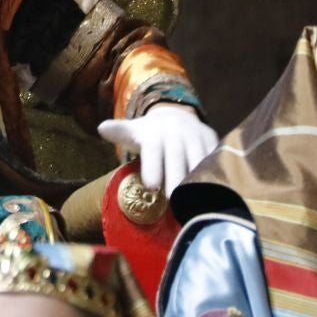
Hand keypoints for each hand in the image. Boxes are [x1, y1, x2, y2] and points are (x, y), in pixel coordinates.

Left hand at [97, 103, 217, 192]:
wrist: (177, 116)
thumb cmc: (150, 133)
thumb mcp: (133, 130)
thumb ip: (119, 132)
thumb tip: (101, 128)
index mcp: (154, 134)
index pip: (153, 151)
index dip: (153, 167)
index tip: (151, 185)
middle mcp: (176, 134)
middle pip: (176, 158)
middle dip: (175, 178)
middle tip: (173, 200)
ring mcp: (196, 136)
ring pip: (198, 159)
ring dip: (197, 179)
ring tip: (194, 201)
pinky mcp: (212, 140)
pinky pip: (215, 157)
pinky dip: (214, 173)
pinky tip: (213, 192)